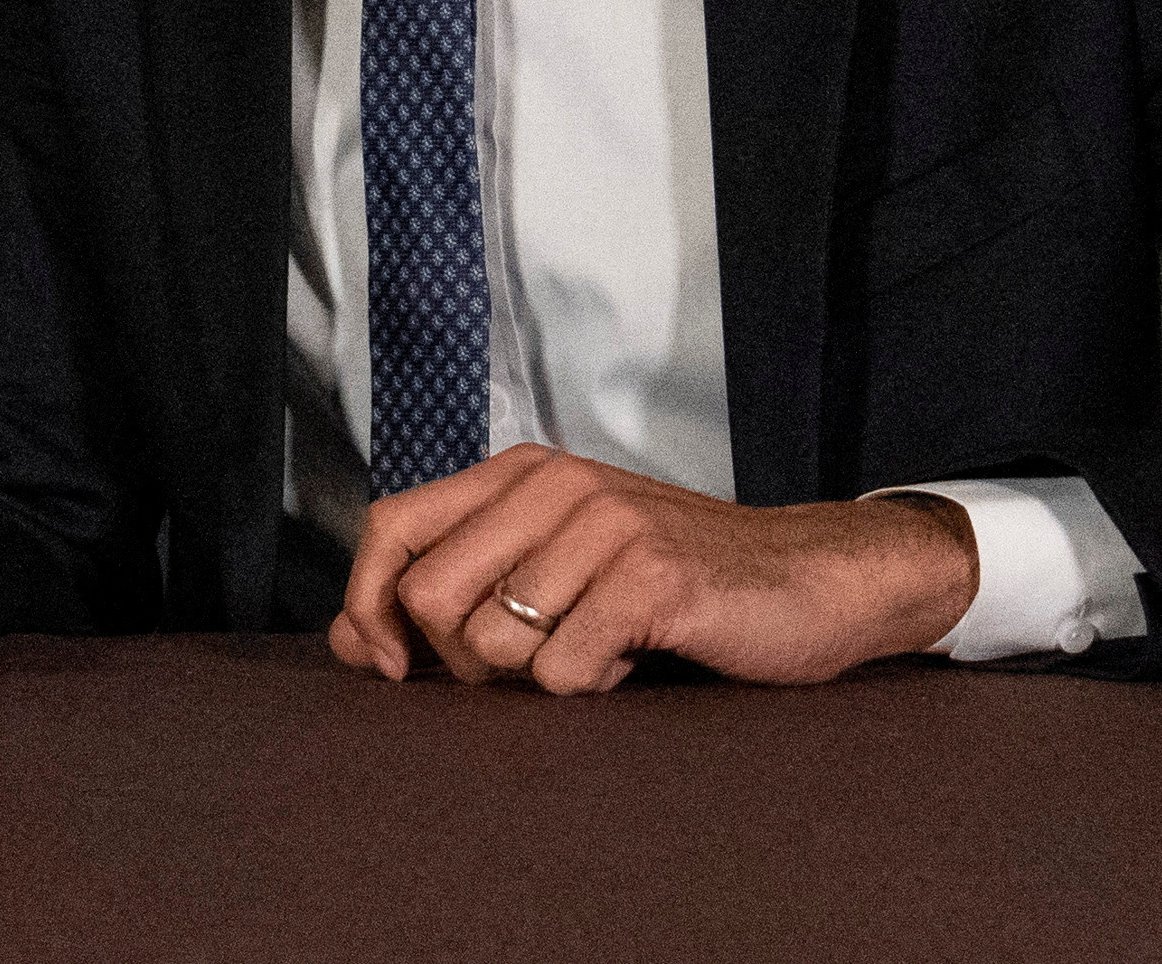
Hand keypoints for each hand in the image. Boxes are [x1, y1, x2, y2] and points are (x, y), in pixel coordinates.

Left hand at [329, 446, 976, 694]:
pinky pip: (564, 670)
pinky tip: (632, 660)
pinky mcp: (651, 575)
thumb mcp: (553, 574)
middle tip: (530, 664)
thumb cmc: (669, 586)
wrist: (809, 580)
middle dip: (462, 663)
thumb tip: (352, 643)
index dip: (369, 605)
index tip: (393, 667)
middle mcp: (552, 484)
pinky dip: (592, 688)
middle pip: (430, 597)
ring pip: (496, 645)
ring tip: (598, 650)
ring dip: (540, 677)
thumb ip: (455, 595)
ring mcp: (603, 523)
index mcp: (518, 474)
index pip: (390, 527)